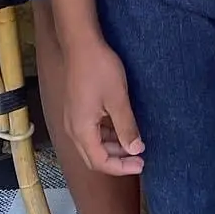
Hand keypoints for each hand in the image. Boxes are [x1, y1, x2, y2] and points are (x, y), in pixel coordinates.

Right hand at [64, 40, 143, 175]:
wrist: (81, 46)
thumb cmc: (99, 69)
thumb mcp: (118, 99)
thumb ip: (126, 127)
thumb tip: (136, 150)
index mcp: (81, 130)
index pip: (99, 162)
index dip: (121, 168)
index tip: (141, 164)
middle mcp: (73, 129)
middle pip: (93, 157)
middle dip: (117, 161)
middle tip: (139, 158)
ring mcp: (73, 119)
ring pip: (92, 144)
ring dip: (112, 147)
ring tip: (133, 143)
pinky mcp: (77, 110)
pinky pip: (90, 131)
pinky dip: (106, 135)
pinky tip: (121, 128)